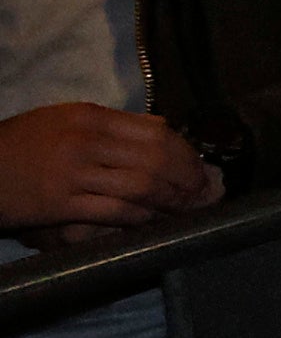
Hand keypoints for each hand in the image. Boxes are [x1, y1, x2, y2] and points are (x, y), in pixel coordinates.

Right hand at [0, 104, 224, 239]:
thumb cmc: (21, 145)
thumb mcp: (64, 120)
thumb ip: (112, 125)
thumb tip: (163, 131)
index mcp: (90, 116)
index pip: (155, 132)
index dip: (185, 153)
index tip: (199, 168)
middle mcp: (85, 140)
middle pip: (155, 159)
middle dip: (186, 179)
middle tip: (201, 193)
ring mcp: (73, 172)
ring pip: (141, 186)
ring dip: (170, 201)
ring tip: (185, 210)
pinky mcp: (61, 203)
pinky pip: (115, 210)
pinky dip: (140, 217)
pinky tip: (152, 221)